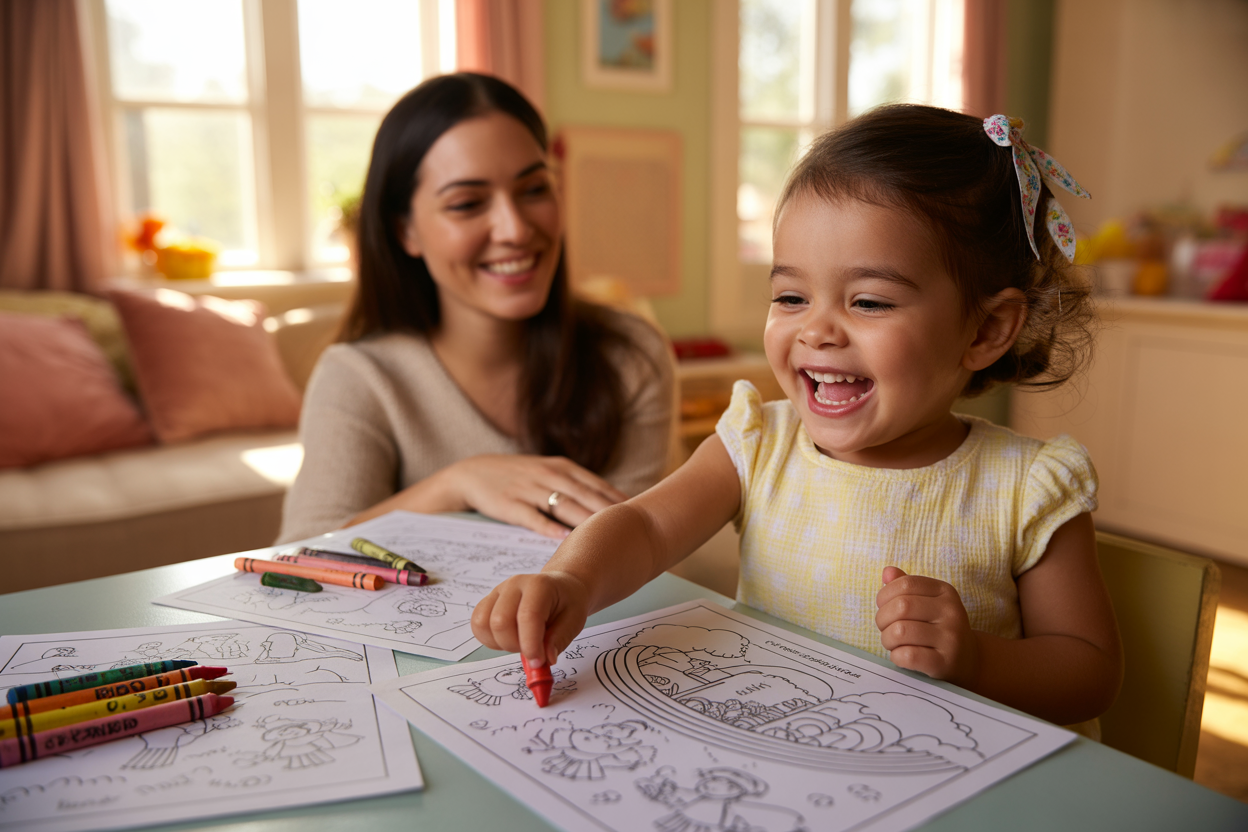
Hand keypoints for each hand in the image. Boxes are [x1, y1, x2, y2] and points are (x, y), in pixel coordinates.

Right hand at [385, 454, 627, 539]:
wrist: (472, 473)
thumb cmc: (518, 477)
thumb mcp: (548, 473)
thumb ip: (576, 487)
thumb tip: (611, 504)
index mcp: (562, 467)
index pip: (596, 484)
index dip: (618, 499)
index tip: (640, 515)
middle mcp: (549, 475)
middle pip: (585, 495)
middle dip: (609, 511)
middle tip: (631, 528)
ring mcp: (529, 489)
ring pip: (563, 505)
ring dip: (585, 520)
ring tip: (605, 535)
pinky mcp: (510, 504)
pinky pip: (533, 517)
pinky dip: (550, 527)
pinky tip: (564, 538)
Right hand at [471, 571, 589, 667]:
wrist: (560, 587)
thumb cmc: (567, 603)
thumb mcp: (574, 620)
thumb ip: (559, 640)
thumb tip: (545, 660)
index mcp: (539, 585)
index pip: (528, 616)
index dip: (530, 644)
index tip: (538, 663)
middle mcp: (514, 585)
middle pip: (500, 622)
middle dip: (515, 645)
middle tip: (532, 649)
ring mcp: (498, 591)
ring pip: (483, 624)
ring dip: (500, 643)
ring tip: (520, 641)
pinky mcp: (488, 601)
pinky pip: (477, 625)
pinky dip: (489, 640)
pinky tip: (508, 638)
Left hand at [875, 567, 978, 684]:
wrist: (969, 660)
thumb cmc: (939, 628)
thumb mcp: (927, 603)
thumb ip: (906, 586)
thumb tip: (887, 572)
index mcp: (945, 592)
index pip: (905, 583)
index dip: (884, 596)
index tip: (884, 608)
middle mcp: (951, 612)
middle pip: (901, 607)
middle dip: (883, 619)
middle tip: (886, 628)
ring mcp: (951, 638)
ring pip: (900, 631)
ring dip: (887, 639)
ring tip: (893, 643)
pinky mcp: (945, 663)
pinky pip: (908, 655)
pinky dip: (896, 656)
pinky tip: (901, 656)